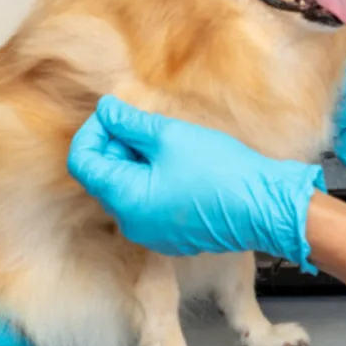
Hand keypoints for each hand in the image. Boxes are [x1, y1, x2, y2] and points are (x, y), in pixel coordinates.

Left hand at [66, 95, 323, 271]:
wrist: (262, 206)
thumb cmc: (219, 170)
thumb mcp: (171, 136)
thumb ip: (130, 122)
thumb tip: (106, 110)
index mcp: (124, 199)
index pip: (82, 162)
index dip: (93, 131)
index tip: (114, 112)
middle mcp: (130, 223)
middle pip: (105, 176)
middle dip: (117, 145)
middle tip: (145, 122)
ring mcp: (152, 233)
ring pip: (128, 190)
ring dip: (137, 161)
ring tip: (167, 141)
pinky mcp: (173, 235)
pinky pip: (150, 204)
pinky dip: (154, 180)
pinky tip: (181, 164)